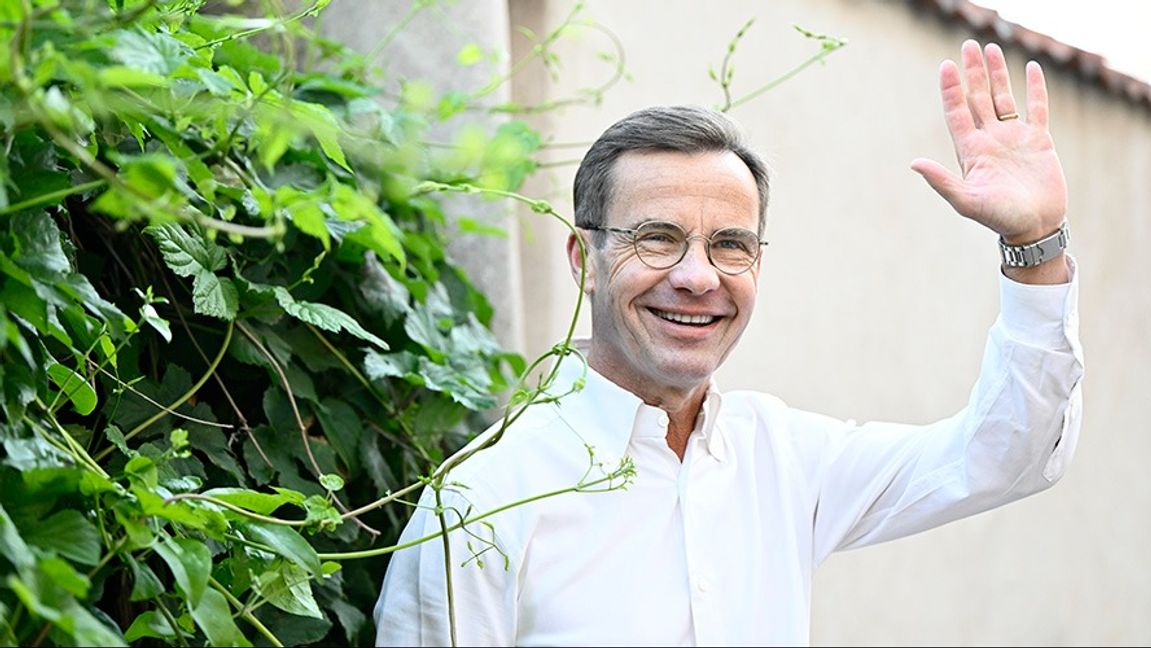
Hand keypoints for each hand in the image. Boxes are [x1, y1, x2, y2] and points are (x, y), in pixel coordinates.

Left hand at [911, 40, 1067, 245]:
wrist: (1035, 227)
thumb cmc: (1000, 218)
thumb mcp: (967, 200)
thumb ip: (941, 181)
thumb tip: (914, 164)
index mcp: (971, 150)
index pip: (957, 112)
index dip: (951, 89)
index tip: (946, 65)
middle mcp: (990, 140)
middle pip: (978, 98)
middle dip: (973, 73)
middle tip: (968, 45)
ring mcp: (1014, 138)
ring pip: (1004, 98)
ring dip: (998, 75)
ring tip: (991, 49)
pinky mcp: (1038, 141)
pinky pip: (1037, 108)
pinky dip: (1035, 89)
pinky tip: (1031, 68)